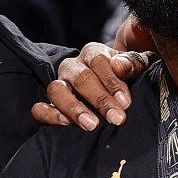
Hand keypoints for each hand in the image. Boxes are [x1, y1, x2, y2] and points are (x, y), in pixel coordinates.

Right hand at [33, 43, 150, 128]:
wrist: (118, 92)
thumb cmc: (128, 77)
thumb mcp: (137, 67)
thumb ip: (132, 63)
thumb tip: (119, 65)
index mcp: (93, 52)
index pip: (99, 62)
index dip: (112, 82)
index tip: (126, 103)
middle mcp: (73, 66)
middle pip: (81, 78)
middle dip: (100, 100)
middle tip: (117, 119)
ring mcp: (60, 84)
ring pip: (57, 90)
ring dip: (74, 108)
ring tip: (92, 125)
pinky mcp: (51, 104)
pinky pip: (39, 108)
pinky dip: (50, 115)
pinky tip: (66, 124)